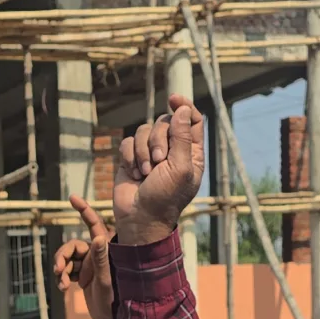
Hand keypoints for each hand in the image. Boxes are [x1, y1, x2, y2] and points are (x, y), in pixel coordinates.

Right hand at [54, 194, 115, 318]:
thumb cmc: (115, 301)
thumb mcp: (106, 281)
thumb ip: (101, 259)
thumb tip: (97, 237)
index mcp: (106, 250)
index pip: (93, 225)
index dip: (84, 210)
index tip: (72, 197)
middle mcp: (97, 254)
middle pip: (73, 246)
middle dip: (62, 256)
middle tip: (58, 270)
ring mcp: (89, 265)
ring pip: (68, 259)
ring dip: (60, 269)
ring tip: (61, 283)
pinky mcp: (83, 276)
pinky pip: (67, 270)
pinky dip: (61, 277)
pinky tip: (62, 288)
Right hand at [114, 95, 205, 247]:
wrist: (139, 218)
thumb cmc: (165, 198)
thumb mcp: (180, 168)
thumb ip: (182, 137)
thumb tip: (182, 109)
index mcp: (190, 152)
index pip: (192, 119)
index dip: (184, 106)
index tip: (173, 99)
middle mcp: (171, 149)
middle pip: (165, 122)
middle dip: (158, 140)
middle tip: (158, 162)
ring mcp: (150, 153)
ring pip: (143, 130)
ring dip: (142, 152)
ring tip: (144, 173)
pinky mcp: (131, 158)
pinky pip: (127, 142)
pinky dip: (129, 157)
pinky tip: (133, 174)